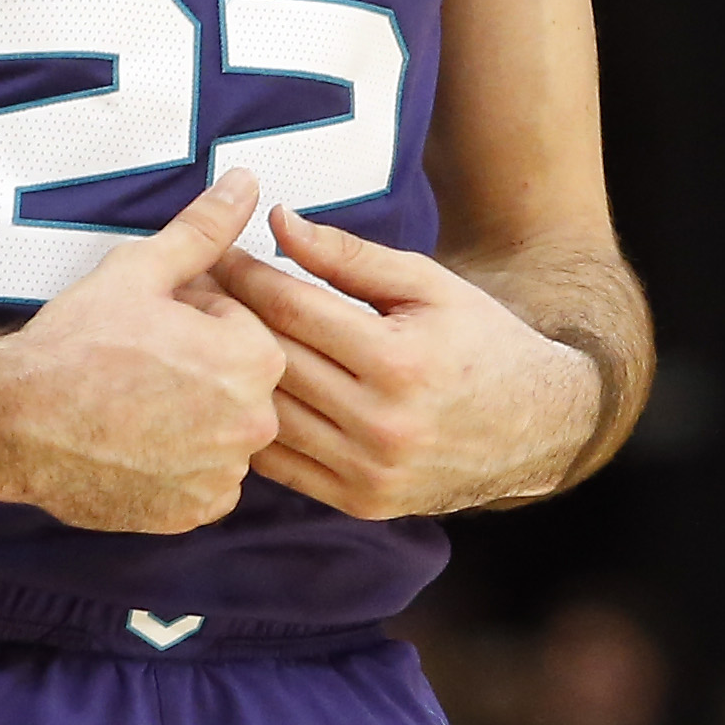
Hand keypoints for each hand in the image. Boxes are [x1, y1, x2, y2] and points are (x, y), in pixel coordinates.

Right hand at [0, 171, 294, 533]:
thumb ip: (203, 230)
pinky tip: (133, 443)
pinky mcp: (190, 513)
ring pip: (220, 431)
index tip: (149, 323)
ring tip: (129, 403)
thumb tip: (246, 182)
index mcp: (252, 359)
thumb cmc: (75, 342)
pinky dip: (176, 464)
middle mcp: (252, 425)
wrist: (14, 422)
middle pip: (237, 381)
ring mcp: (222, 476)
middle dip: (198, 366)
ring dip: (190, 416)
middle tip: (135, 362)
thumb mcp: (139, 270)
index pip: (242, 324)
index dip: (193, 316)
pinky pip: (201, 480)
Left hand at [219, 210, 603, 519]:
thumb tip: (279, 222)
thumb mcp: (428, 285)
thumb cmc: (480, 341)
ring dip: (226, 377)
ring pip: (268, 416)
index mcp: (399, 361)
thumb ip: (350, 257)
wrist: (535, 427)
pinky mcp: (361, 502)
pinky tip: (232, 398)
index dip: (246, 277)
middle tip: (188, 290)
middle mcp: (381, 423)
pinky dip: (252, 429)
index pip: (293, 310)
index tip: (216, 254)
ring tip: (198, 341)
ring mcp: (369, 471)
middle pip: (272, 362)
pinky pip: (281, 466)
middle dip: (224, 320)